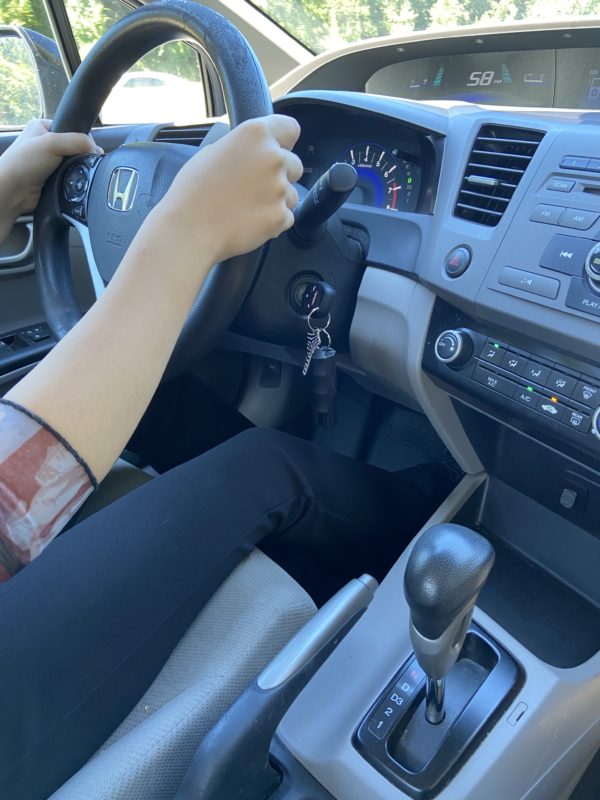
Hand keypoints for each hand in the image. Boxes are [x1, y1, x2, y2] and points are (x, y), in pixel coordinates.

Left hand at [0, 118, 101, 215]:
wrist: (13, 191)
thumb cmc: (22, 163)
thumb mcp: (52, 142)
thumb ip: (78, 141)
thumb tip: (97, 149)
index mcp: (43, 127)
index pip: (72, 129)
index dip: (82, 139)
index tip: (89, 149)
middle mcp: (45, 144)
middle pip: (75, 148)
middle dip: (80, 156)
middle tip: (80, 162)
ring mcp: (49, 162)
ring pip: (74, 164)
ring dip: (76, 170)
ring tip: (73, 173)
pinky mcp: (53, 178)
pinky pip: (71, 177)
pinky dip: (73, 180)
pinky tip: (70, 182)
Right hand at [154, 114, 302, 264]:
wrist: (190, 229)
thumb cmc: (194, 191)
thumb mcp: (212, 152)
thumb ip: (241, 148)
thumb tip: (251, 152)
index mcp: (256, 135)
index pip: (291, 128)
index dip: (284, 142)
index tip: (275, 151)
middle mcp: (274, 157)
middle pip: (295, 165)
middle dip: (281, 175)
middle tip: (254, 187)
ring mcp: (280, 189)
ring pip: (292, 194)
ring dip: (277, 201)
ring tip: (247, 207)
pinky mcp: (281, 216)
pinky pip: (286, 217)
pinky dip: (273, 222)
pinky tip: (249, 221)